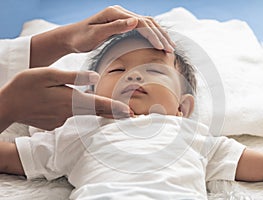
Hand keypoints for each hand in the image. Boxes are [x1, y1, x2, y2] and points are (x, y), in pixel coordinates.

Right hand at [0, 68, 132, 131]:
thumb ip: (72, 76)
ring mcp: (62, 120)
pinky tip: (85, 110)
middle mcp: (69, 112)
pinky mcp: (56, 123)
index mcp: (70, 99)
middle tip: (131, 116)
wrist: (7, 105)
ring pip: (87, 116)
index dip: (115, 108)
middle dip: (115, 115)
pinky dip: (83, 114)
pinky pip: (73, 117)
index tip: (130, 112)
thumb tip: (94, 77)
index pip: (98, 105)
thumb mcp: (48, 74)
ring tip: (117, 113)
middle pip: (97, 114)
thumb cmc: (26, 86)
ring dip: (102, 115)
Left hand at [67, 5, 174, 52]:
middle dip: (161, 35)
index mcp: (115, 13)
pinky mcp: (121, 23)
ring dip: (159, 34)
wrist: (71, 37)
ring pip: (146, 24)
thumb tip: (135, 21)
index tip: (162, 48)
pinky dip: (151, 35)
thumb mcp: (95, 34)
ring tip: (169, 46)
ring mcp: (121, 17)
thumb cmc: (80, 38)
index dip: (153, 35)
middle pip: (147, 22)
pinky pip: (141, 27)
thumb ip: (115, 27)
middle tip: (171, 48)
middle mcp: (120, 12)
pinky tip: (157, 42)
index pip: (141, 23)